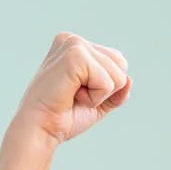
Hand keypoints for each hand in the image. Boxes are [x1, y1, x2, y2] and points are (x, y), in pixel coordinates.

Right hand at [11, 32, 131, 148]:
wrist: (41, 130)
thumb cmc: (63, 117)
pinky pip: (107, 82)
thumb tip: (129, 79)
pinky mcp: (74, 56)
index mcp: (76, 46)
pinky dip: (95, 97)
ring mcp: (73, 44)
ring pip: (118, 74)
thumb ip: (116, 90)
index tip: (77, 93)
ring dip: (100, 94)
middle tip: (76, 96)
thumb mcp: (98, 101)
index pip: (117, 61)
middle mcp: (73, 39)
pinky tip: (71, 96)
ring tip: (73, 95)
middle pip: (121, 64)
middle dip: (106, 89)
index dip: (106, 87)